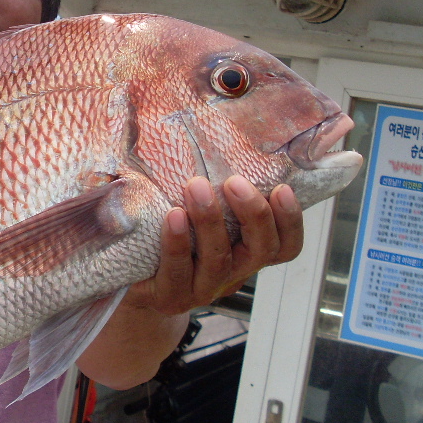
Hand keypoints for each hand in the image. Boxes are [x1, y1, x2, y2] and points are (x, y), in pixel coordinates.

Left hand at [125, 175, 303, 314]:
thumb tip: (212, 126)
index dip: (290, 221)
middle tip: (235, 182)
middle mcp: (231, 273)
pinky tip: (174, 216)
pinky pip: (178, 273)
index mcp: (246, 252)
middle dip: (253, 215)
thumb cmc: (167, 232)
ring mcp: (201, 289)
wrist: (132, 279)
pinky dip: (178, 243)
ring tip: (196, 186)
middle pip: (260, 251)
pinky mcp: (170, 296)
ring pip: (219, 261)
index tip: (282, 188)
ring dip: (211, 221)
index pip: (284, 246)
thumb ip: (211, 182)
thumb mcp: (196, 206)